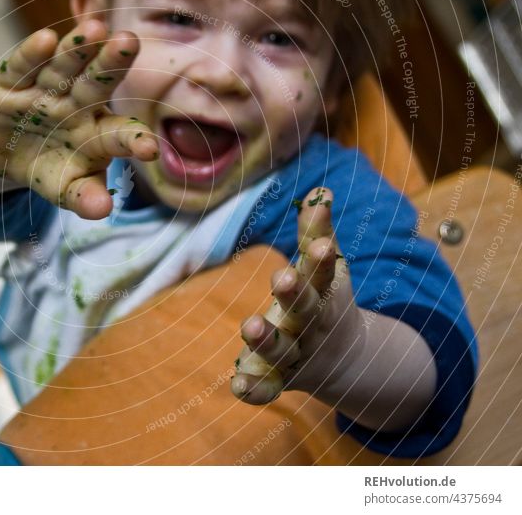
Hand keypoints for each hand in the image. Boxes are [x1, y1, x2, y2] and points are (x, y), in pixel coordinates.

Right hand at [0, 19, 158, 219]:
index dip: (134, 139)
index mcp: (98, 133)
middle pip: (96, 83)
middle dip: (112, 63)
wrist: (5, 153)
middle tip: (130, 41)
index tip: (150, 149)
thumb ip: (83, 198)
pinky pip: (23, 66)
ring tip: (94, 29)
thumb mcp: (65, 189)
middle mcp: (77, 104)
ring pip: (63, 66)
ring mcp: (45, 89)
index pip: (119, 134)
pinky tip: (45, 38)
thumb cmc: (49, 168)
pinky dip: (31, 54)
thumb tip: (101, 210)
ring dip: (76, 48)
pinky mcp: (11, 82)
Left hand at [231, 187, 366, 403]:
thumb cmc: (327, 301)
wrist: (346, 361)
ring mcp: (296, 356)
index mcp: (323, 295)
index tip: (320, 246)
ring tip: (250, 326)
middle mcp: (311, 327)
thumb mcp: (328, 269)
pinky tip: (236, 386)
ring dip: (267, 340)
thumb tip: (319, 191)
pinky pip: (269, 388)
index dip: (320, 260)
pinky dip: (256, 390)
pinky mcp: (280, 379)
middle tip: (281, 279)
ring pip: (282, 350)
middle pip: (304, 312)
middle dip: (294, 296)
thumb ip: (317, 233)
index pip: (323, 275)